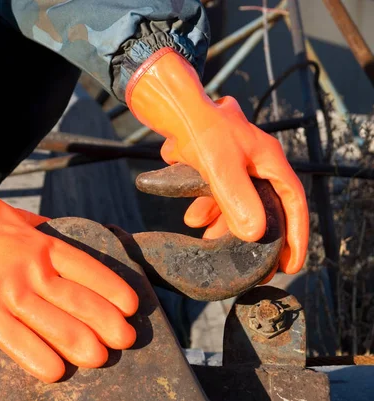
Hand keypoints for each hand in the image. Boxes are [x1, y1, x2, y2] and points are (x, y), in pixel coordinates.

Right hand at [0, 136, 138, 382]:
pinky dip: (38, 357)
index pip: (87, 268)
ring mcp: (8, 292)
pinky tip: (58, 371)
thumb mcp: (16, 218)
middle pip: (77, 299)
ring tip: (101, 357)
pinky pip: (15, 340)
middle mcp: (30, 269)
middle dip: (106, 322)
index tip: (130, 305)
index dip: (111, 288)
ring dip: (81, 342)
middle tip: (126, 338)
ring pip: (54, 323)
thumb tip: (56, 233)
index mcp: (41, 244)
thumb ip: (39, 230)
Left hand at [126, 48, 308, 275]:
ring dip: (225, 226)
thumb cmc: (201, 130)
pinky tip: (193, 221)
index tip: (292, 264)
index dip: (296, 234)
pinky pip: (218, 196)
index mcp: (269, 161)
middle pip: (266, 208)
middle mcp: (257, 164)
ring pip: (238, 204)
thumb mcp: (221, 166)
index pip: (293, 202)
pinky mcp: (217, 168)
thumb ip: (237, 199)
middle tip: (253, 266)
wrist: (174, 110)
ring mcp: (237, 166)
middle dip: (257, 237)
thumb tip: (254, 233)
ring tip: (211, 244)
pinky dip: (208, 210)